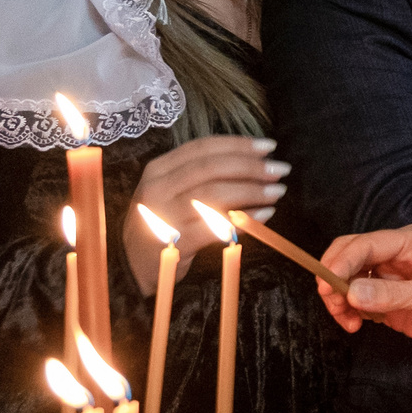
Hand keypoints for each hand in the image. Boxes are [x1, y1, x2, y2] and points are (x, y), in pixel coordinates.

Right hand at [126, 136, 286, 293]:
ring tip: (277, 191)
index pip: (201, 147)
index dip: (237, 144)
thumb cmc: (161, 224)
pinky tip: (265, 215)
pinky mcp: (174, 243)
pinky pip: (216, 227)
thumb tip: (253, 162)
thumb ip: (201, 176)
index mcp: (158, 170)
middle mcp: (157, 189)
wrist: (132, 268)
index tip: (268, 146)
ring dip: (252, 191)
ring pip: (214, 194)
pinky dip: (244, 219)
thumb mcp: (171, 192)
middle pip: (210, 168)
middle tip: (280, 169)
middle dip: (250, 166)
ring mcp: (163, 216)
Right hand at [318, 225, 411, 377]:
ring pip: (349, 281)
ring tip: (350, 322)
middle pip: (350, 257)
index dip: (341, 262)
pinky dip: (350, 312)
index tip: (328, 286)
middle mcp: (397, 256)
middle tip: (333, 303)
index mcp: (410, 241)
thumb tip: (352, 293)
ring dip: (340, 299)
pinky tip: (359, 324)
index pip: (364, 245)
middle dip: (334, 278)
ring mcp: (392, 280)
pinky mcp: (390, 304)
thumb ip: (393, 294)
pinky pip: (359, 302)